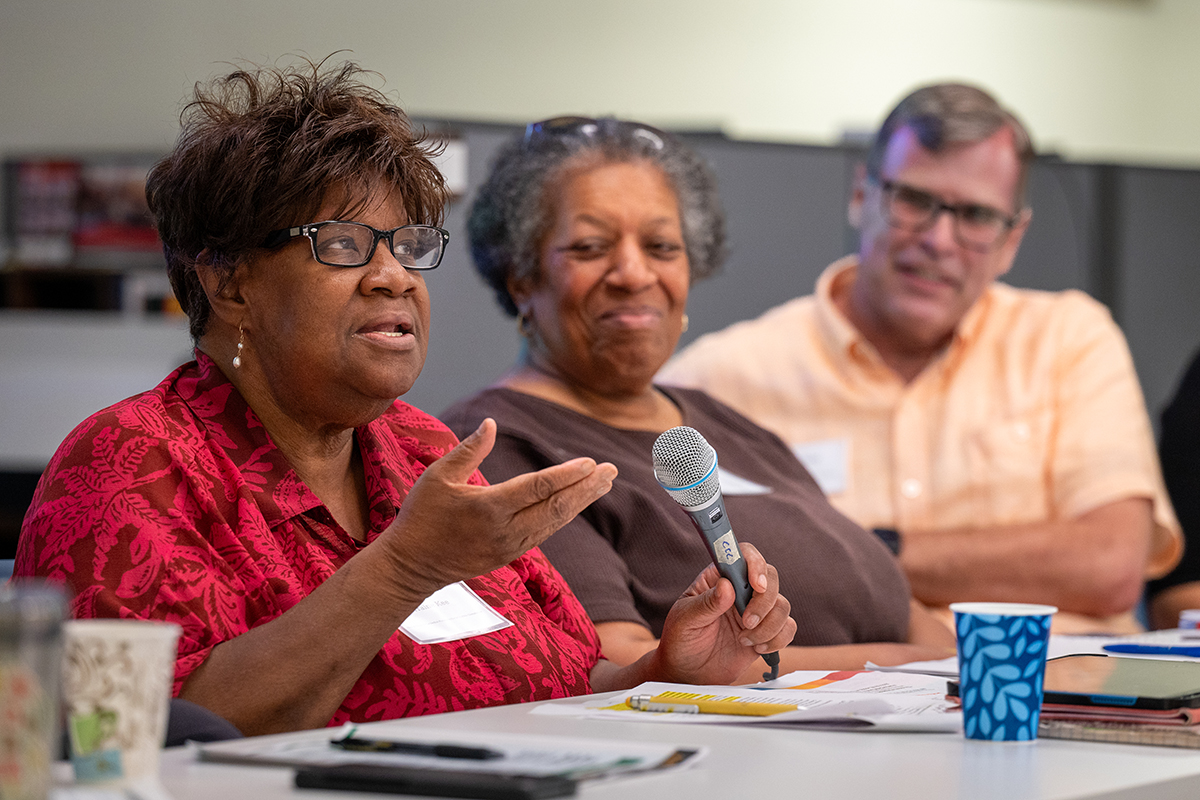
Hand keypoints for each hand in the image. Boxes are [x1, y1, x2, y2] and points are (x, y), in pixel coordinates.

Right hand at [375, 418, 617, 600]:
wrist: (411, 566)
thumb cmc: (421, 516)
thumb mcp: (437, 477)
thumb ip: (469, 450)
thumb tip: (491, 423)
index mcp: (488, 507)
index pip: (538, 488)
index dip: (567, 474)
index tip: (590, 462)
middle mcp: (505, 530)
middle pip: (556, 506)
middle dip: (586, 488)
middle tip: (611, 471)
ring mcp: (509, 546)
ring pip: (555, 522)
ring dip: (581, 502)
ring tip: (603, 484)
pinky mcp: (509, 556)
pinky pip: (544, 533)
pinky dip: (563, 516)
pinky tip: (575, 502)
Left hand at [653, 542, 794, 684]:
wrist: (688, 673)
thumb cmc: (681, 640)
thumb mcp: (685, 620)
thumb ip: (706, 603)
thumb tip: (727, 586)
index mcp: (718, 578)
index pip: (744, 555)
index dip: (755, 564)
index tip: (757, 584)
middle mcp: (740, 590)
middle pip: (770, 578)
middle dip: (764, 602)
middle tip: (746, 622)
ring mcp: (755, 611)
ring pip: (782, 605)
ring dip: (768, 626)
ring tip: (744, 640)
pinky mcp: (766, 632)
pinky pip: (788, 628)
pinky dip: (777, 639)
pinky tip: (756, 648)